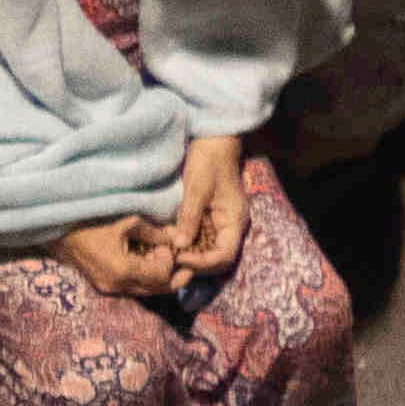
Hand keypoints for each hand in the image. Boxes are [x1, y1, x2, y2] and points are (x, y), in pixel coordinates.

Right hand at [54, 211, 188, 304]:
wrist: (61, 235)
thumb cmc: (93, 223)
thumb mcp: (127, 222)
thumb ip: (153, 233)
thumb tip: (174, 238)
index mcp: (123, 269)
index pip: (161, 275)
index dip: (169, 261)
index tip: (167, 245)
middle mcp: (118, 285)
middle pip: (157, 290)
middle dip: (173, 276)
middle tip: (185, 263)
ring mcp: (111, 289)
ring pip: (147, 292)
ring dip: (159, 278)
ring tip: (165, 260)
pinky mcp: (106, 287)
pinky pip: (134, 288)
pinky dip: (146, 278)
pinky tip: (148, 263)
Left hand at [166, 134, 249, 278]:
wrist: (214, 142)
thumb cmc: (209, 160)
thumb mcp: (197, 188)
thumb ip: (190, 217)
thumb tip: (181, 246)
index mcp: (235, 220)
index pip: (224, 256)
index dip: (203, 263)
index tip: (179, 257)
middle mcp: (232, 226)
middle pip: (218, 259)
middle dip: (196, 263)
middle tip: (171, 258)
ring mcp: (222, 223)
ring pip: (210, 252)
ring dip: (191, 255)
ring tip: (169, 251)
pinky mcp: (212, 219)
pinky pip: (203, 240)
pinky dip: (189, 244)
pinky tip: (173, 240)